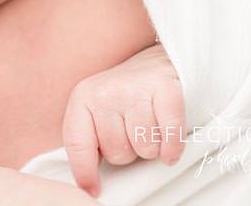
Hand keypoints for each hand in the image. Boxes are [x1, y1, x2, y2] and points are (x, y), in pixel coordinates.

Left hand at [62, 42, 185, 197]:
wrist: (161, 60)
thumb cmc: (128, 95)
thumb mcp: (98, 111)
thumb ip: (89, 141)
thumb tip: (88, 186)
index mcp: (82, 98)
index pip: (77, 145)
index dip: (85, 172)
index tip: (93, 190)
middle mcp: (105, 91)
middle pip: (118, 154)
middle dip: (130, 151)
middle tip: (135, 130)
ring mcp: (135, 88)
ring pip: (145, 149)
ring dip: (153, 146)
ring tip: (152, 125)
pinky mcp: (165, 87)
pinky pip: (170, 136)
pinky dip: (173, 147)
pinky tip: (171, 142)